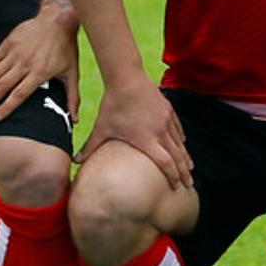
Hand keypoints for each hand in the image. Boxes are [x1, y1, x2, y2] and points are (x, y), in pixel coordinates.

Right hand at [0, 9, 77, 121]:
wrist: (58, 19)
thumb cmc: (66, 48)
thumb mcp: (72, 73)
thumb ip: (72, 98)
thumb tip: (76, 120)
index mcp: (40, 72)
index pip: (19, 94)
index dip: (6, 107)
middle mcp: (25, 63)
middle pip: (2, 86)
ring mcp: (15, 52)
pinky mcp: (9, 42)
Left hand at [83, 72, 190, 187]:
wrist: (126, 78)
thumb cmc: (113, 104)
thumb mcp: (101, 127)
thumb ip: (90, 147)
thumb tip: (76, 161)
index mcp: (146, 140)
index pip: (165, 163)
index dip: (173, 177)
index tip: (176, 187)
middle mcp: (160, 131)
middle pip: (177, 156)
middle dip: (184, 172)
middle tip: (189, 184)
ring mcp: (165, 119)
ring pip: (180, 143)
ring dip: (185, 157)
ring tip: (189, 168)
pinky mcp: (168, 109)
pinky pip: (177, 128)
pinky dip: (181, 138)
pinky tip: (182, 144)